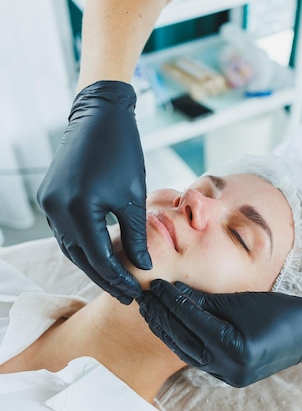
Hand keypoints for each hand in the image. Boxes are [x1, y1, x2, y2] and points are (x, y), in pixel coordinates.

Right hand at [37, 81, 151, 303]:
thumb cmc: (122, 151)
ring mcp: (49, 202)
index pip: (99, 258)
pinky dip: (82, 245)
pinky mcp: (48, 196)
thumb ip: (136, 236)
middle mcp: (56, 209)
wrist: (99, 115)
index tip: (135, 293)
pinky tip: (99, 255)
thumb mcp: (133, 196)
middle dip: (104, 278)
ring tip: (115, 280)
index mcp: (79, 209)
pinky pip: (64, 231)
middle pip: (81, 257)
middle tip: (126, 295)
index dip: (118, 279)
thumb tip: (143, 266)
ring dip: (91, 264)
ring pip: (70, 247)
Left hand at [139, 280, 301, 386]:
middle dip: (161, 317)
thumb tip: (171, 290)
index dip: (169, 301)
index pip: (190, 320)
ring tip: (150, 311)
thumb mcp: (241, 301)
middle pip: (182, 339)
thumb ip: (205, 300)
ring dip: (166, 330)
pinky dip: (182, 341)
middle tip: (144, 298)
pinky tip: (169, 326)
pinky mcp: (228, 376)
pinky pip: (197, 358)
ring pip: (185, 352)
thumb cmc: (279, 311)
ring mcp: (228, 375)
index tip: (154, 285)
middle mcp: (229, 366)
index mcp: (234, 346)